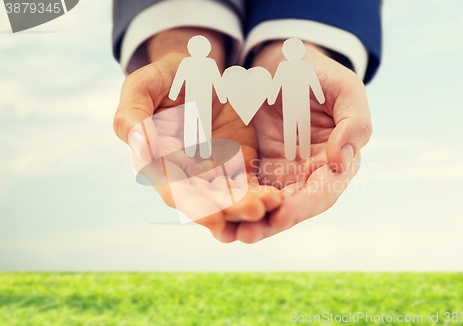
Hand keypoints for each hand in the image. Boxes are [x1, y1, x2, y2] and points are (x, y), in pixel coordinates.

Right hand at [113, 28, 281, 241]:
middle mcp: (184, 173)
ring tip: (270, 206)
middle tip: (253, 211)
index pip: (171, 187)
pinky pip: (248, 183)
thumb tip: (138, 147)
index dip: (190, 202)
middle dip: (228, 208)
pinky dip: (260, 193)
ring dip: (248, 205)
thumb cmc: (165, 78)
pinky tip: (276, 198)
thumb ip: (132, 113)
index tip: (212, 215)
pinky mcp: (236, 164)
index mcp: (157, 160)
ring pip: (228, 196)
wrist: (198, 72)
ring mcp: (212, 171)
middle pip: (205, 198)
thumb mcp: (143, 86)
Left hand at [232, 41, 371, 241]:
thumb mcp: (344, 89)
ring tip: (225, 235)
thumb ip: (354, 123)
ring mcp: (279, 175)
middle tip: (244, 235)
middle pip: (289, 209)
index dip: (304, 206)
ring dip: (245, 223)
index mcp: (335, 163)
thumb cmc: (319, 75)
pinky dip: (230, 204)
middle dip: (267, 224)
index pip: (322, 193)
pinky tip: (212, 215)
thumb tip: (342, 162)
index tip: (282, 214)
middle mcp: (307, 176)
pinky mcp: (254, 168)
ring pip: (264, 207)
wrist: (283, 64)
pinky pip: (242, 190)